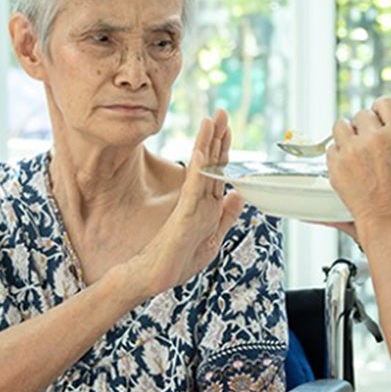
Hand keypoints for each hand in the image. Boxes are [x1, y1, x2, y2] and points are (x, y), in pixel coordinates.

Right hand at [130, 110, 244, 296]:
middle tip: (221, 112)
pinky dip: (200, 172)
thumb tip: (239, 193)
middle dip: (217, 138)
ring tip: (211, 121)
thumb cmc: (177, 262)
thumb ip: (225, 217)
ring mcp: (190, 208)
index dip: (223, 148)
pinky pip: (194, 191)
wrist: (151, 279)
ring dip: (207, 145)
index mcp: (207, 206)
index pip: (218, 171)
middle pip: (211, 164)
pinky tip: (202, 154)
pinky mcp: (183, 218)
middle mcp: (199, 203)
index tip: (227, 127)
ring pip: (202, 171)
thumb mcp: (211, 240)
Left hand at [326, 96, 390, 230]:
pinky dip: (338, 154)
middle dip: (364, 127)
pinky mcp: (337, 165)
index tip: (380, 120)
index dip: (382, 111)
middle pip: (362, 115)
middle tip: (370, 145)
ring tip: (356, 153)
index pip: (386, 103)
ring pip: (341, 125)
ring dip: (347, 135)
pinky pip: (331, 148)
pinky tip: (350, 167)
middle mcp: (376, 138)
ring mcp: (354, 151)